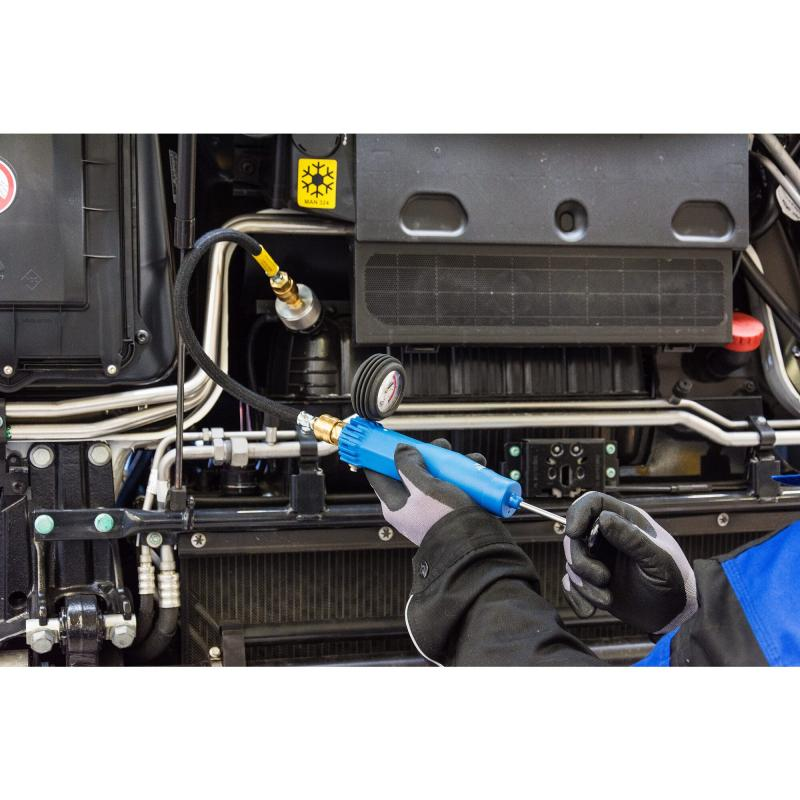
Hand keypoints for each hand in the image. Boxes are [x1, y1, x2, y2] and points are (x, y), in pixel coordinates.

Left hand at [365, 439, 487, 545]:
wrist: (475, 547)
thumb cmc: (444, 519)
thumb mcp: (423, 487)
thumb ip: (408, 465)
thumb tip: (400, 449)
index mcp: (395, 504)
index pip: (379, 474)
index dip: (383, 454)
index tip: (391, 439)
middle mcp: (411, 507)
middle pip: (413, 471)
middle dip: (428, 455)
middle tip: (440, 446)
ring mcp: (431, 508)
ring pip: (437, 476)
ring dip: (452, 464)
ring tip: (468, 459)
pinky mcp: (451, 510)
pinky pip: (454, 487)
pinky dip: (464, 476)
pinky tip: (476, 468)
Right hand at [561, 492, 697, 633]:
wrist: (674, 616)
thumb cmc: (675, 582)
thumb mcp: (658, 559)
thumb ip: (633, 538)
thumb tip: (604, 518)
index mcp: (626, 521)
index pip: (592, 503)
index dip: (578, 513)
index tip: (574, 533)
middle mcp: (608, 537)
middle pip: (575, 536)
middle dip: (582, 560)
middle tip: (603, 578)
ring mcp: (598, 559)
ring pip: (572, 563)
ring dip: (584, 585)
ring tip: (606, 599)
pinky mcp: (591, 580)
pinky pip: (570, 584)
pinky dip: (576, 597)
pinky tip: (591, 608)